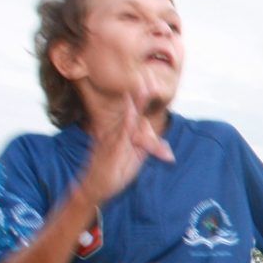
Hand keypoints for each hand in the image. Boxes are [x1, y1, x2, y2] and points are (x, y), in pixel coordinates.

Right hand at [79, 83, 173, 201]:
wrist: (96, 186)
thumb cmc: (115, 171)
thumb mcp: (136, 159)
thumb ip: (149, 150)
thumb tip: (166, 149)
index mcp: (126, 132)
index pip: (137, 111)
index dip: (143, 96)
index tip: (150, 80)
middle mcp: (119, 131)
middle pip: (132, 108)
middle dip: (140, 93)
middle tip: (148, 75)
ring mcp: (115, 138)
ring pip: (129, 117)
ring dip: (136, 101)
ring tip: (143, 86)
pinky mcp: (112, 148)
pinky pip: (122, 133)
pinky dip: (128, 121)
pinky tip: (132, 110)